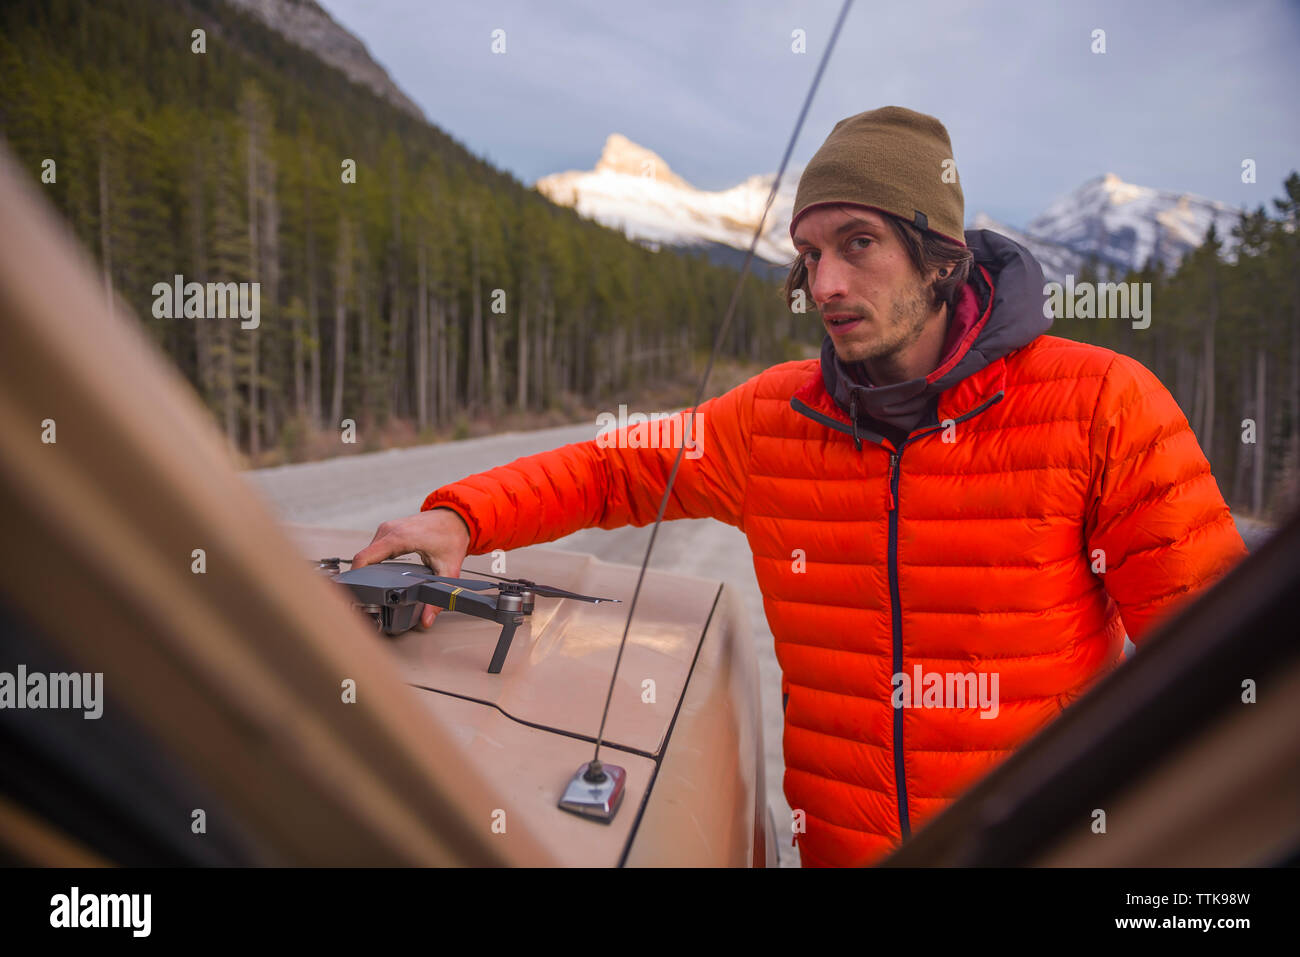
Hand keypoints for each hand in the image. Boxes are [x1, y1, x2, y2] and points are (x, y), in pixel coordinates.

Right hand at [352, 508, 471, 628]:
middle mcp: (389, 530)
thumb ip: (438, 595)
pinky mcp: (388, 530)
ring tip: (373, 588)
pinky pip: (373, 549)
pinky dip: (373, 562)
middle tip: (367, 598)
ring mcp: (387, 528)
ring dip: (367, 570)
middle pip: (363, 559)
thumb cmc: (452, 536)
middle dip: (361, 579)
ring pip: (367, 554)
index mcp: (399, 538)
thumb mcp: (449, 569)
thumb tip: (427, 619)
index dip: (355, 578)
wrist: (456, 517)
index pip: (364, 558)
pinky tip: (379, 575)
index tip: (355, 594)